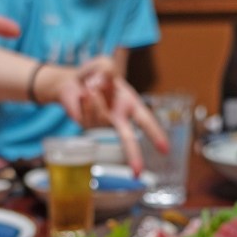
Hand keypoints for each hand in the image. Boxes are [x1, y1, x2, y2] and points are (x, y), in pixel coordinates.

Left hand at [57, 58, 168, 174]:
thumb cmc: (94, 75)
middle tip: (138, 173)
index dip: (156, 135)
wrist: (71, 82)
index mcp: (130, 105)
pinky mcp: (86, 125)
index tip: (165, 149)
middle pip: (128, 141)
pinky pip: (87, 114)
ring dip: (95, 97)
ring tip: (91, 86)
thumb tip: (99, 87)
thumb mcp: (104, 63)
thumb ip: (107, 68)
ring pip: (102, 116)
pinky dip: (85, 100)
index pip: (146, 122)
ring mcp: (102, 124)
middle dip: (134, 157)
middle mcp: (118, 119)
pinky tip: (83, 95)